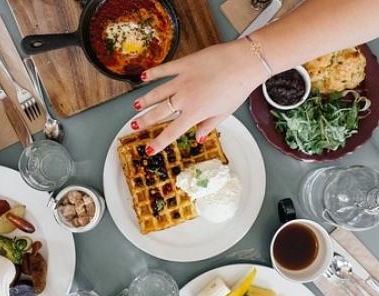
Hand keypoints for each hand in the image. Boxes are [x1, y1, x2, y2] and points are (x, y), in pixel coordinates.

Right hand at [131, 39, 267, 153]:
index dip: (159, 142)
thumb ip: (209, 125)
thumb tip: (198, 138)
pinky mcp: (184, 64)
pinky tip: (143, 77)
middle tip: (134, 126)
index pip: (171, 132)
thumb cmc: (238, 89)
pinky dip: (153, 73)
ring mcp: (182, 80)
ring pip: (157, 92)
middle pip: (159, 112)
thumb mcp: (224, 113)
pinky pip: (164, 70)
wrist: (244, 63)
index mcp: (195, 113)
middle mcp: (184, 98)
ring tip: (135, 106)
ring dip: (145, 100)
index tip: (149, 150)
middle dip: (145, 121)